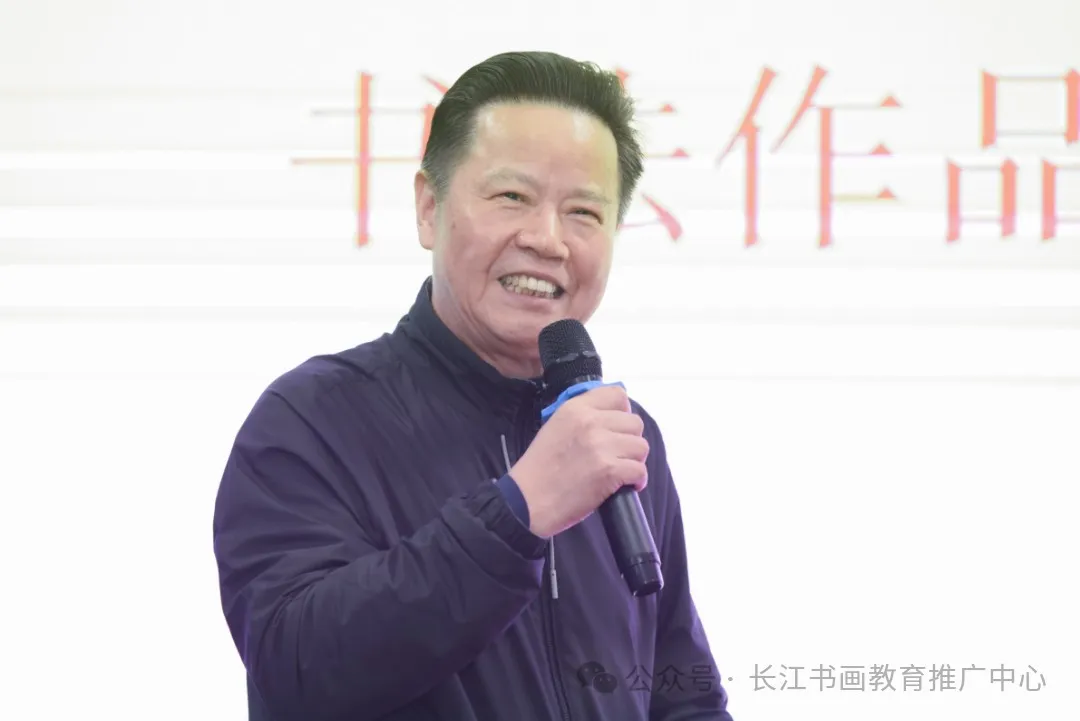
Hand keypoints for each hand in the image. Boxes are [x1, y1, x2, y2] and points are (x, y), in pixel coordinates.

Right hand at [509, 385, 648, 537]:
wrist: (527, 501)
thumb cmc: (540, 468)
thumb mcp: (556, 427)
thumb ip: (582, 417)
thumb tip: (613, 418)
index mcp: (575, 408)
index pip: (618, 395)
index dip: (623, 412)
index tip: (617, 428)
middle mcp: (590, 422)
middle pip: (635, 423)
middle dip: (630, 440)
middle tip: (618, 455)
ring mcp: (601, 446)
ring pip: (641, 446)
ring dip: (634, 460)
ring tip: (621, 471)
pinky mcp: (609, 471)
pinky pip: (640, 471)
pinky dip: (637, 481)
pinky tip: (625, 486)